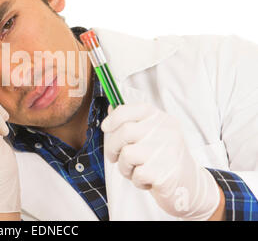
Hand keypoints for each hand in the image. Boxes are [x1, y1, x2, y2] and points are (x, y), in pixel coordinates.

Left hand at [101, 102, 219, 219]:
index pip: (133, 109)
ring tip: (136, 170)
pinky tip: (147, 180)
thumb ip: (132, 122)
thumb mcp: (151, 135)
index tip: (106, 127)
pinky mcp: (165, 173)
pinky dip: (136, 180)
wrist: (190, 186)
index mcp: (162, 119)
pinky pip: (136, 174)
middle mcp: (166, 132)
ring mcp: (167, 152)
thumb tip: (111, 109)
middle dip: (112, 147)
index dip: (114, 118)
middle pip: (124, 131)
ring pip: (126, 154)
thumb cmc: (164, 159)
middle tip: (114, 157)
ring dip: (124, 167)